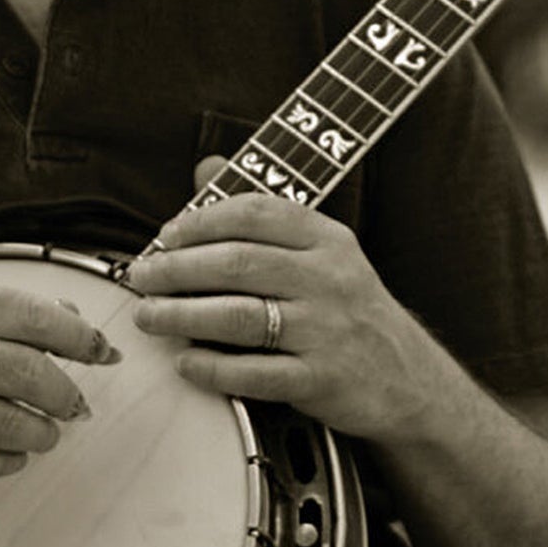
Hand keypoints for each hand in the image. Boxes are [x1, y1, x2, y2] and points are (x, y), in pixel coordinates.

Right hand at [0, 284, 119, 479]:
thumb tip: (65, 322)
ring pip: (11, 422)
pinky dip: (6, 460)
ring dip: (42, 432)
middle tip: (76, 404)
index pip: (31, 316)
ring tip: (46, 431)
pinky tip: (12, 453)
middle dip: (66, 395)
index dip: (78, 338)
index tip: (102, 352)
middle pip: (31, 374)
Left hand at [124, 158, 458, 442]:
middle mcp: (328, 279)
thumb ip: (262, 215)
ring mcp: (325, 330)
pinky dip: (211, 368)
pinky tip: (185, 362)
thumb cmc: (348, 309)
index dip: (200, 222)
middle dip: (176, 269)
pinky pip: (254, 373)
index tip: (164, 236)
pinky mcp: (320, 380)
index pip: (254, 214)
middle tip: (139, 277)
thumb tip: (205, 166)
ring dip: (181, 316)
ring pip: (238, 317)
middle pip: (237, 263)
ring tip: (147, 317)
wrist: (408, 379)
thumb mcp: (321, 252)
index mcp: (327, 239)